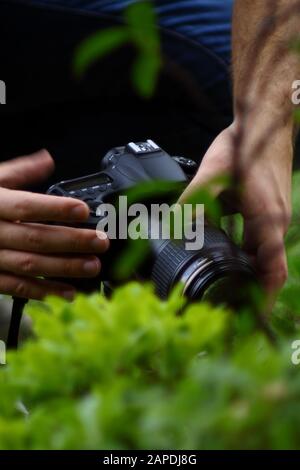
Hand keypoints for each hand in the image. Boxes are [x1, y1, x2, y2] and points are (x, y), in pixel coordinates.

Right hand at [0, 150, 108, 299]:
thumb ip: (18, 171)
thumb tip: (47, 160)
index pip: (26, 206)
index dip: (55, 208)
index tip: (83, 210)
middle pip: (35, 238)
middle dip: (71, 241)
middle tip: (99, 242)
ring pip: (29, 264)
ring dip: (64, 268)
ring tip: (92, 266)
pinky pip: (16, 287)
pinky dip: (43, 291)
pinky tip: (67, 292)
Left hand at [181, 123, 292, 298]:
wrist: (263, 119)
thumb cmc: (244, 145)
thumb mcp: (212, 178)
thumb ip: (192, 205)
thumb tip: (172, 229)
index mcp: (267, 221)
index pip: (272, 272)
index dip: (263, 299)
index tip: (251, 320)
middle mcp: (272, 222)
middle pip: (263, 267)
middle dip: (247, 289)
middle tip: (226, 306)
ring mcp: (269, 214)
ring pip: (255, 251)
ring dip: (240, 267)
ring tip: (219, 282)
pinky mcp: (262, 206)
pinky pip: (251, 235)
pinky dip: (236, 245)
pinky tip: (215, 245)